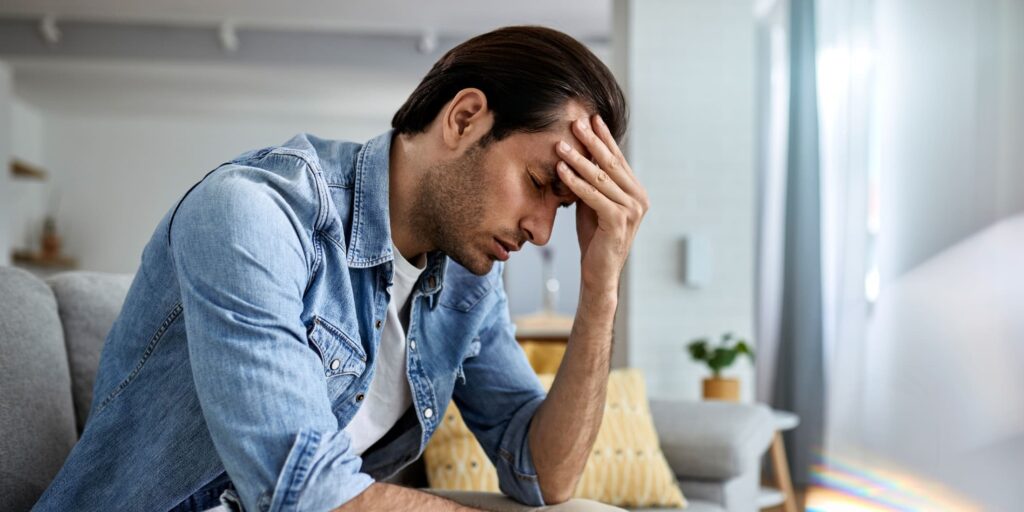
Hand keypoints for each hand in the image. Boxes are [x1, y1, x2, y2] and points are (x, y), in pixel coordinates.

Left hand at [556, 114, 648, 293]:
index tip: (592, 118)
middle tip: (576, 122)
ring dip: (578, 159)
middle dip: (592, 141)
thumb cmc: (595, 238)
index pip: (617, 159)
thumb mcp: (594, 203)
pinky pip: (593, 196)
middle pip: (611, 163)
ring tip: (560, 144)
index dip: (604, 138)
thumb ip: (593, 182)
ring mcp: (631, 210)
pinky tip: (560, 170)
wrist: (599, 273)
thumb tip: (578, 155)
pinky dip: (575, 182)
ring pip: (600, 177)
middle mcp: (639, 198)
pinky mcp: (618, 221)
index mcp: (636, 191)